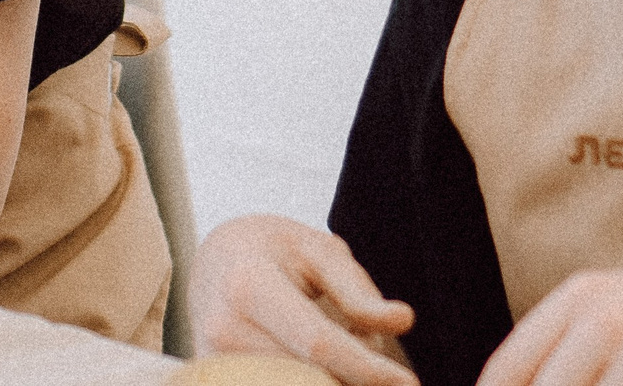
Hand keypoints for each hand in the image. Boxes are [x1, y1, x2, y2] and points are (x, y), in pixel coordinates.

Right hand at [195, 214, 418, 385]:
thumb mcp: (318, 250)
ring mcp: (213, 364)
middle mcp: (223, 330)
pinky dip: (308, 383)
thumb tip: (402, 321)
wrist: (214, 262)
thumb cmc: (273, 251)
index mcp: (249, 285)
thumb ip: (357, 290)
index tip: (409, 383)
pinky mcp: (215, 383)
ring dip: (331, 382)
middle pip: (308, 379)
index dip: (368, 370)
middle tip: (375, 361)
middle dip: (354, 379)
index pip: (318, 343)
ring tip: (343, 355)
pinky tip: (322, 370)